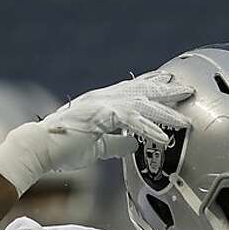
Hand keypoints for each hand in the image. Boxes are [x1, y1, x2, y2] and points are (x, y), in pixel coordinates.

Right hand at [0, 71, 192, 194]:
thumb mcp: (97, 146)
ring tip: (185, 122)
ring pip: (142, 105)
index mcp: (102, 103)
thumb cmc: (63, 148)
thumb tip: (133, 145)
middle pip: (142, 91)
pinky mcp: (101, 117)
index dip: (150, 84)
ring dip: (165, 113)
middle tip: (188, 90)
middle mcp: (104, 99)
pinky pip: (131, 123)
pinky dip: (149, 130)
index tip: (168, 81)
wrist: (40, 148)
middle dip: (166, 92)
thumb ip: (116, 143)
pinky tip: (163, 139)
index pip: (131, 90)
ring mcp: (102, 105)